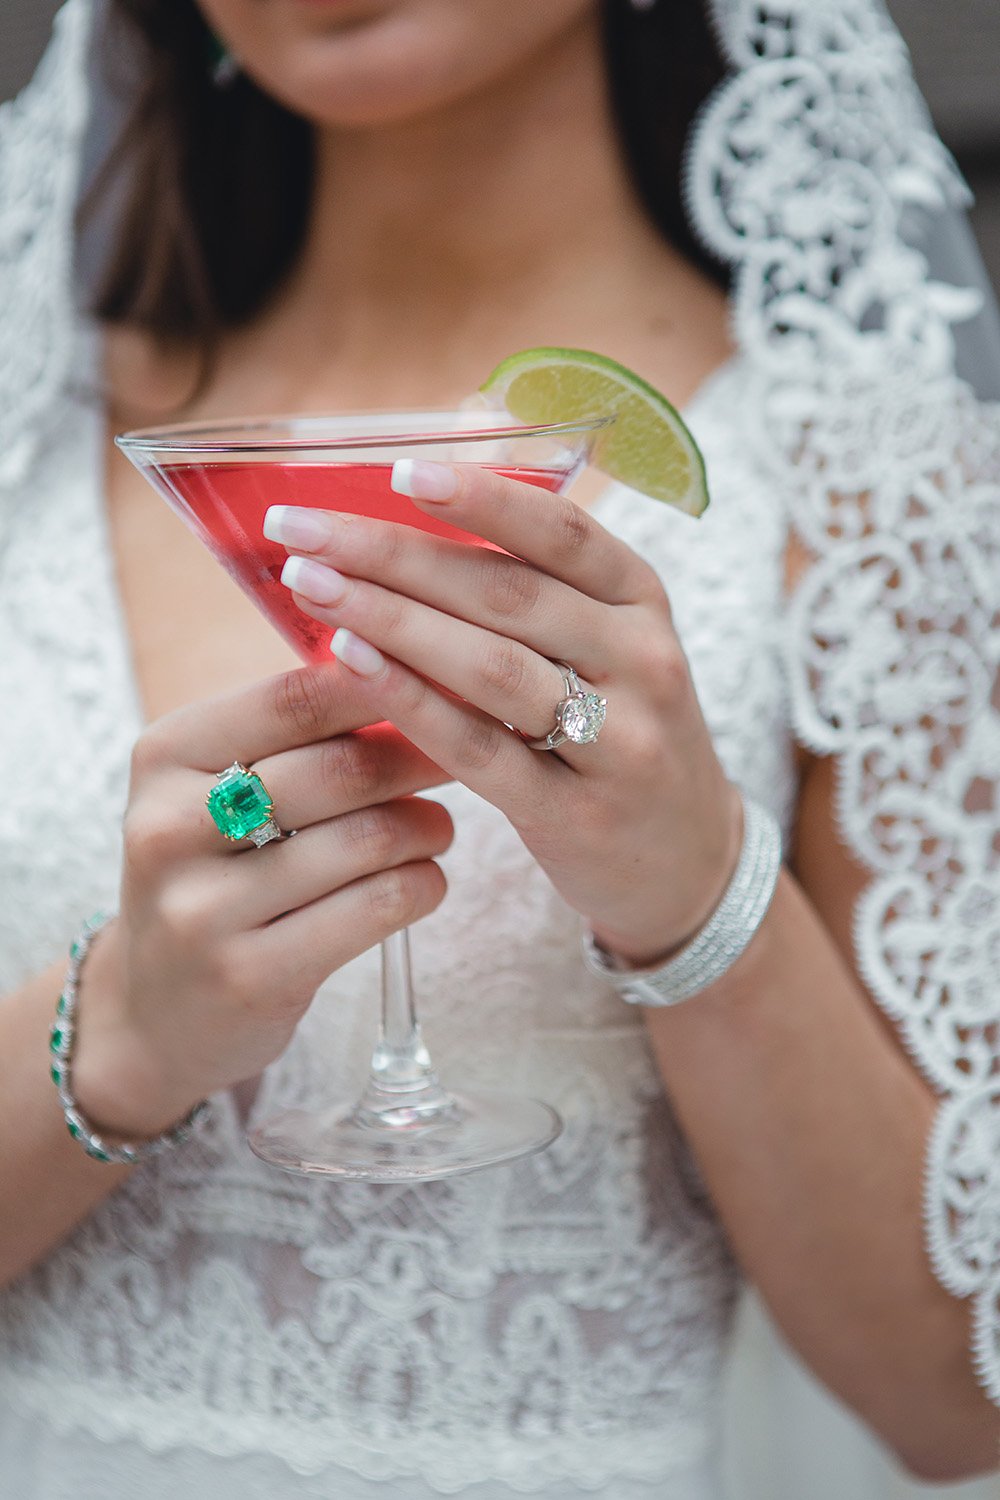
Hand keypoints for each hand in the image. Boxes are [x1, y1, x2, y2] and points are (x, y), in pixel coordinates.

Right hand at [73, 666, 451, 1136]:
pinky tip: (423, 880)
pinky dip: (422, 885)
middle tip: (460, 758)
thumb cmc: (218, 872)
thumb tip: (418, 670)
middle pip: (340, 770)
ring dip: (428, 827)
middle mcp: (170, 827)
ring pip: (368, 840)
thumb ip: (300, 733)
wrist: (158, 1008)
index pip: (295, 697)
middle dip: (419, 758)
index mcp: (165, 756)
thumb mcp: (221, 788)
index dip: (385, 683)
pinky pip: (376, 908)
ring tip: (438, 826)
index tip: (442, 684)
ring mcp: (204, 909)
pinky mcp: (250, 975)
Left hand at [264, 462, 741, 968]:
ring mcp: (618, 741)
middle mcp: (641, 660)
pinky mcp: (577, 813)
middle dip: (394, 553)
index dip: (480, 496)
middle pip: (507, 592)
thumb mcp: (607, 645)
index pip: (561, 532)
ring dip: (391, 618)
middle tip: (302, 528)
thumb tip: (424, 499)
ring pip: (492, 665)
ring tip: (311, 584)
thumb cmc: (619, 731)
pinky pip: (480, 749)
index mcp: (642, 600)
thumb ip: (533, 585)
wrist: (688, 858)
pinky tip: (351, 663)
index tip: (398, 471)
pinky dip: (411, 702)